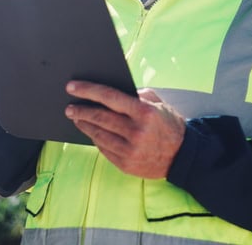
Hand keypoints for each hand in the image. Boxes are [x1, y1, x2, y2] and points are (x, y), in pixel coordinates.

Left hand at [65, 80, 184, 178]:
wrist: (182, 157)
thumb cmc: (169, 125)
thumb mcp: (159, 104)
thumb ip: (137, 95)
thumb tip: (111, 92)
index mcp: (144, 113)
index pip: (110, 98)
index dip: (88, 90)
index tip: (72, 87)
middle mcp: (136, 132)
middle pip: (100, 117)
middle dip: (80, 110)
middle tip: (69, 106)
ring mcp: (130, 151)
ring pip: (98, 135)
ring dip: (84, 125)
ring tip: (76, 118)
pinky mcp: (125, 164)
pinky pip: (103, 149)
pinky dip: (95, 138)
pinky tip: (90, 131)